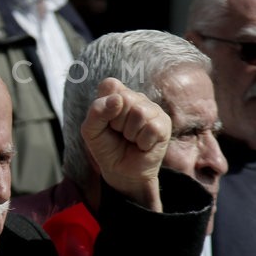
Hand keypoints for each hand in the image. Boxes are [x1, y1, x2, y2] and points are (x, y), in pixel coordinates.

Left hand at [81, 77, 168, 211]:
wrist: (120, 170)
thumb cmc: (106, 146)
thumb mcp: (91, 130)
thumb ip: (97, 111)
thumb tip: (118, 99)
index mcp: (116, 94)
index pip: (110, 85)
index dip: (104, 105)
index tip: (105, 121)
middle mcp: (135, 97)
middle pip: (125, 98)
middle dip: (116, 122)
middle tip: (118, 132)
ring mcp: (152, 110)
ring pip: (139, 113)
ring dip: (130, 133)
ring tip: (130, 138)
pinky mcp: (164, 124)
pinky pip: (152, 128)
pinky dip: (142, 142)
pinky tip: (142, 144)